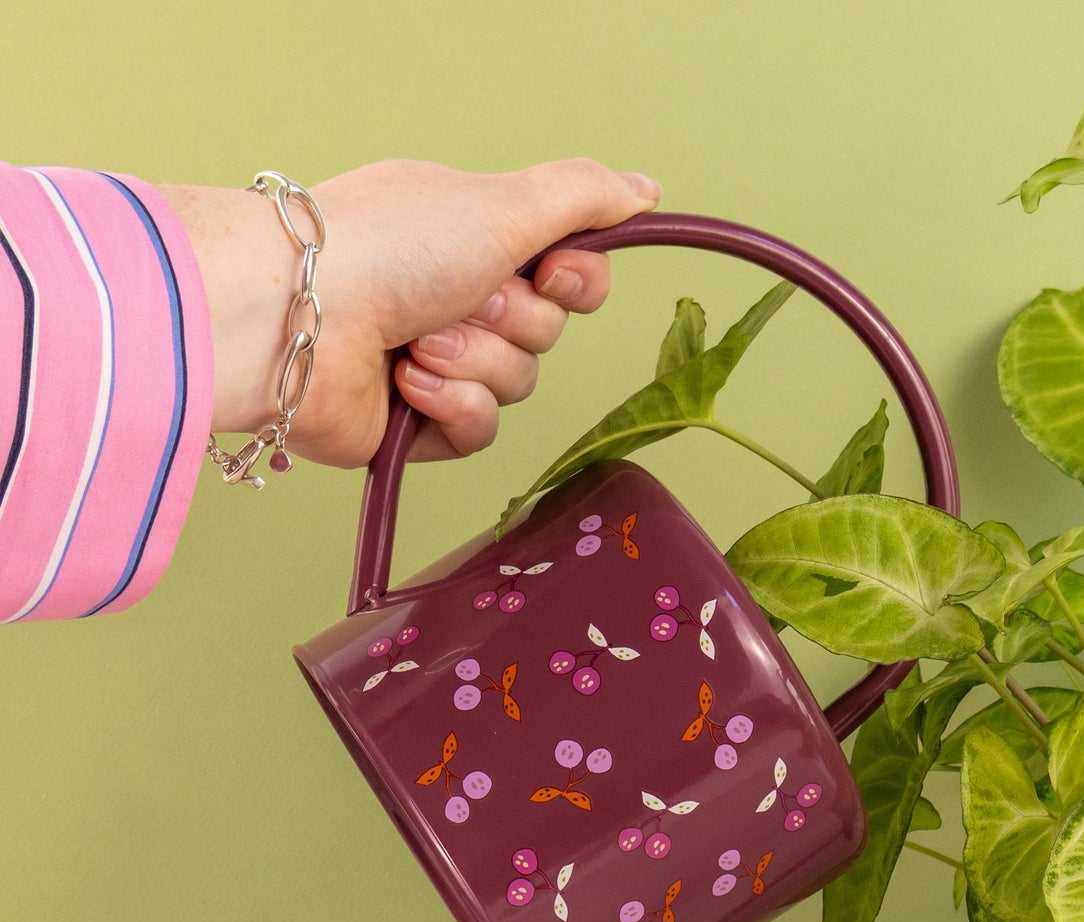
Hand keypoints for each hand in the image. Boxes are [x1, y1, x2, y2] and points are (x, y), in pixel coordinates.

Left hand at [159, 158, 660, 466]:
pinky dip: (450, 404)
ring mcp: (438, 362)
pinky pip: (480, 430)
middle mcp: (457, 297)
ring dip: (474, 362)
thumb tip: (645, 191)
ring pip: (516, 384)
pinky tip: (407, 383)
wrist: (299, 318)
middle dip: (509, 321)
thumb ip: (583, 197)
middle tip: (456, 299)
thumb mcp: (504, 205)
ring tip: (416, 341)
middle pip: (546, 334)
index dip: (576, 282)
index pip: (569, 275)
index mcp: (475, 240)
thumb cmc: (388, 247)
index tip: (557, 273)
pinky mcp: (417, 423)